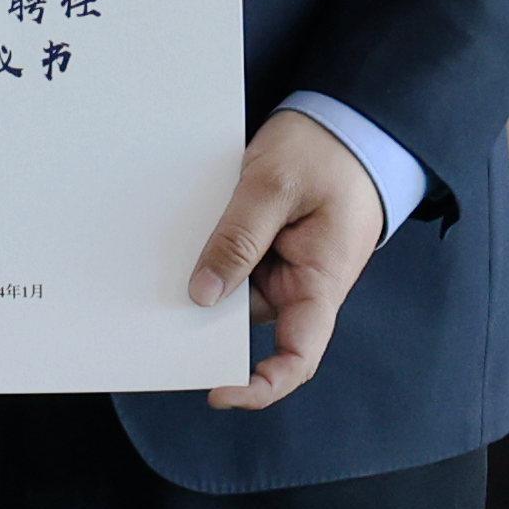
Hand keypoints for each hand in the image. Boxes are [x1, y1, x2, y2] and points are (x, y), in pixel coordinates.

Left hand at [190, 112, 389, 412]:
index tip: (216, 391)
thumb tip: (203, 294)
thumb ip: (239, 238)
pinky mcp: (272, 246)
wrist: (349, 117)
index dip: (260, 386)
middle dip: (209, 319)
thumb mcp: (274, 185)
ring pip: (236, 289)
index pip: (298, 356)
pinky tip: (186, 231)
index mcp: (322, 280)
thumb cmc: (326, 150)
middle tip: (159, 301)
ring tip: (171, 247)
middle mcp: (304, 283)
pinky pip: (235, 261)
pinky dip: (212, 252)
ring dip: (207, 275)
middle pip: (250, 323)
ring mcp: (287, 265)